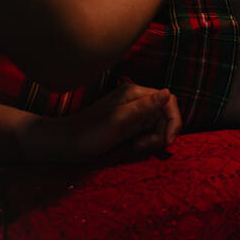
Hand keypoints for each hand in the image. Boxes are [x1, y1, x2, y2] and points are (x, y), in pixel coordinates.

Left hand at [23, 83, 181, 162]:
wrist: (66, 144)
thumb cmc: (89, 133)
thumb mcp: (119, 122)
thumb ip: (144, 107)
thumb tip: (167, 92)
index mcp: (136, 93)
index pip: (169, 101)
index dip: (173, 121)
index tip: (167, 142)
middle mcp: (137, 99)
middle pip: (165, 115)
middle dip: (160, 133)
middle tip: (141, 146)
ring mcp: (133, 112)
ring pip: (157, 125)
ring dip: (152, 139)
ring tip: (134, 147)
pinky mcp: (129, 124)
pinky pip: (147, 132)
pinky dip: (145, 142)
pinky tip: (132, 147)